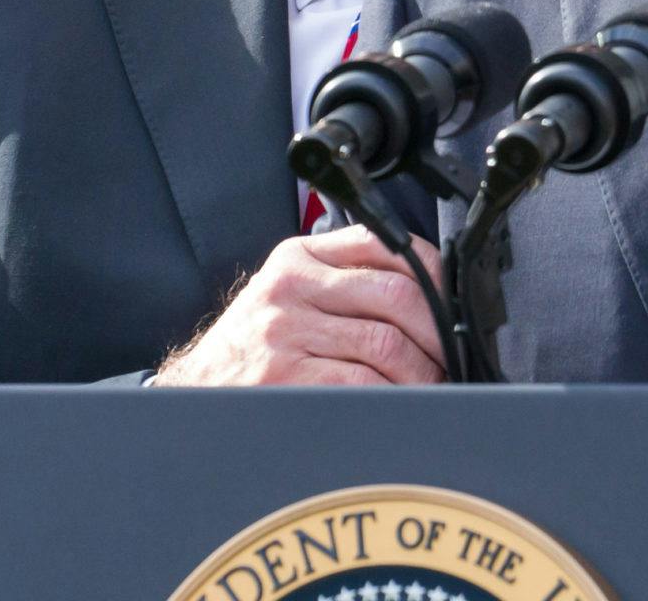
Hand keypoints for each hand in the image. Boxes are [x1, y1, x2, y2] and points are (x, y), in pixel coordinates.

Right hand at [148, 226, 445, 385]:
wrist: (194, 398)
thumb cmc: (250, 352)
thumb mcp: (285, 298)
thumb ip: (340, 283)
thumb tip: (426, 298)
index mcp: (297, 258)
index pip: (383, 244)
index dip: (432, 273)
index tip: (452, 302)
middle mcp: (291, 287)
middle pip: (396, 295)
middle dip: (438, 332)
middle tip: (453, 357)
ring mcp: (285, 331)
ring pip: (386, 343)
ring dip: (423, 372)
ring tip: (432, 386)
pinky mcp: (285, 377)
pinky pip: (362, 383)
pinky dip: (394, 397)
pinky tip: (399, 405)